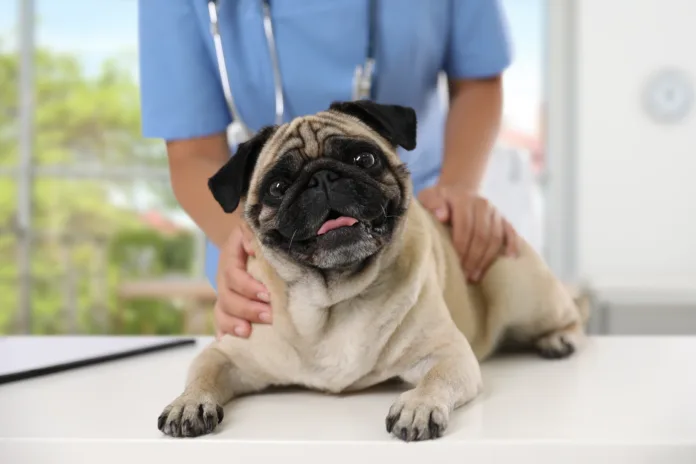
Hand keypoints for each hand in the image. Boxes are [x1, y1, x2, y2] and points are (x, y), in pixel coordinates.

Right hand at [214, 222, 271, 338]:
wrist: (245, 244)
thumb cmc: (253, 239)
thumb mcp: (251, 230)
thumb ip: (251, 234)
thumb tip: (253, 248)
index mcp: (230, 261)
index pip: (234, 276)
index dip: (248, 287)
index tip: (267, 294)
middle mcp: (224, 280)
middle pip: (227, 298)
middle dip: (247, 309)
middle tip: (269, 316)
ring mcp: (224, 295)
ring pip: (221, 313)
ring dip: (233, 324)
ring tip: (247, 332)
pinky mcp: (228, 307)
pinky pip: (221, 322)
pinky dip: (223, 333)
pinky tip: (227, 344)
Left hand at [418, 184, 518, 281]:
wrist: (457, 191)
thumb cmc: (439, 200)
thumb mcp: (429, 197)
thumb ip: (432, 204)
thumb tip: (442, 216)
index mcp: (463, 199)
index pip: (465, 226)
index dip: (461, 247)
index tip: (455, 264)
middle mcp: (482, 204)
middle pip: (482, 235)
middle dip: (473, 258)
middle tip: (465, 276)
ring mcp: (495, 211)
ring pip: (495, 238)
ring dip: (486, 259)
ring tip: (475, 276)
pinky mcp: (503, 218)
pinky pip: (511, 232)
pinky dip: (513, 245)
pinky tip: (510, 259)